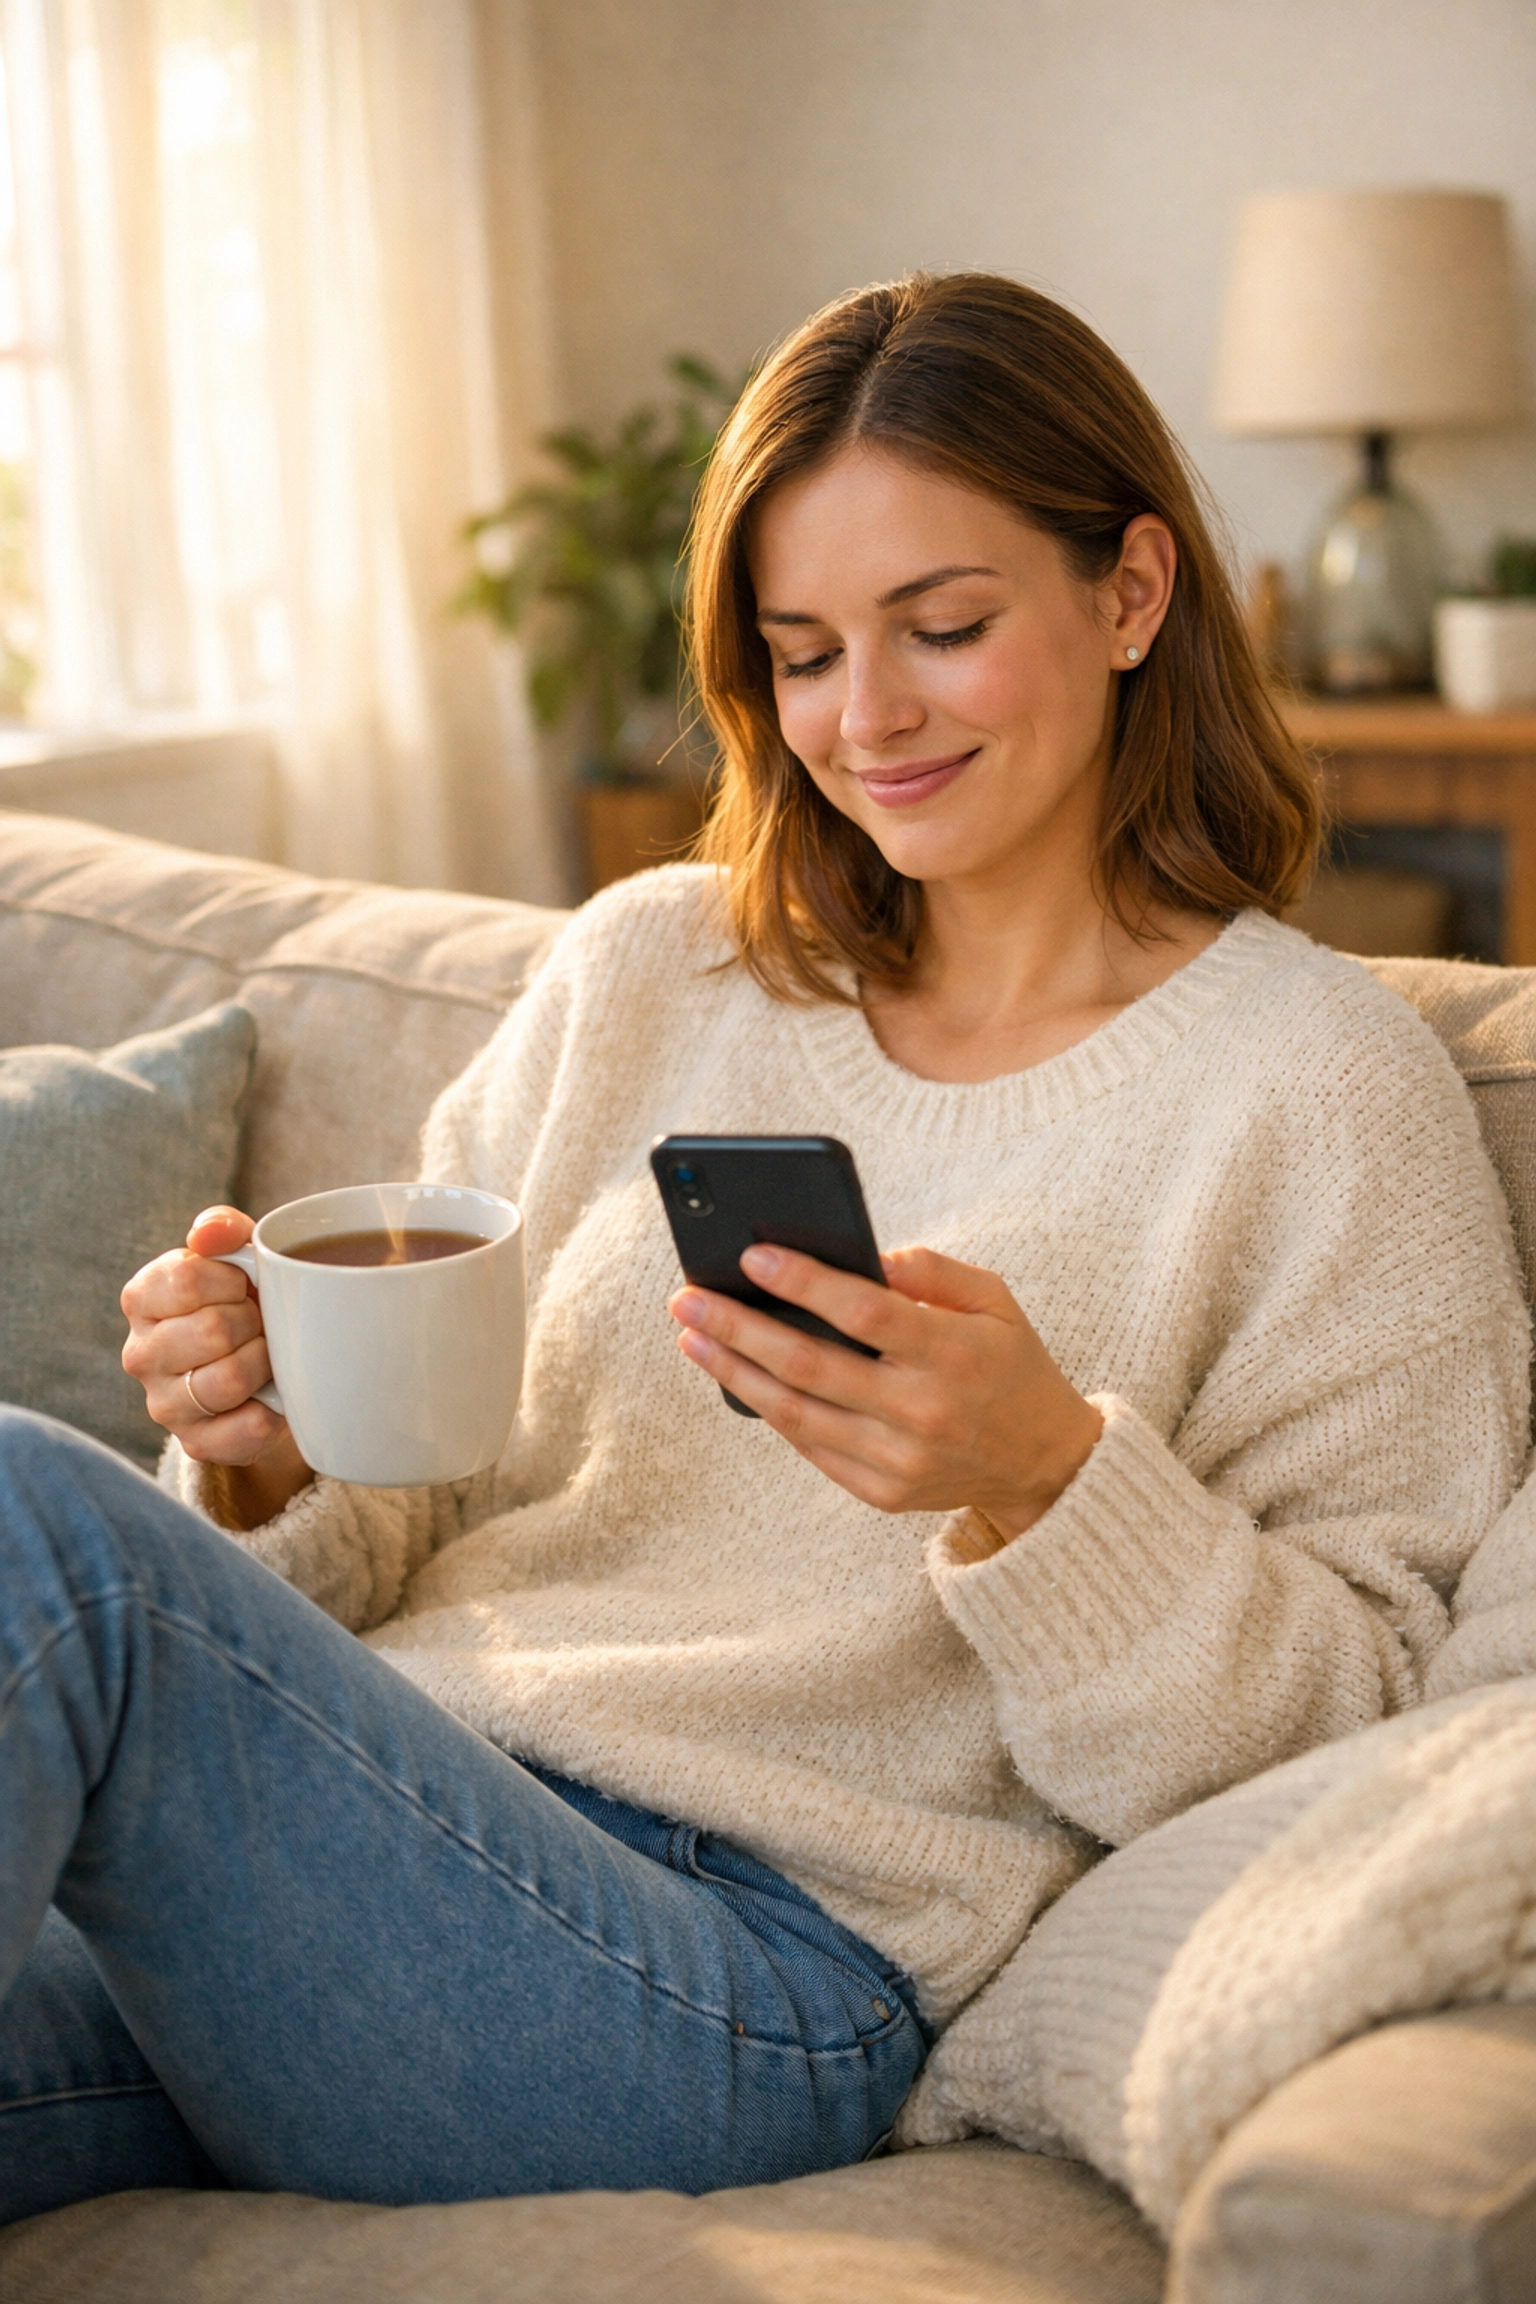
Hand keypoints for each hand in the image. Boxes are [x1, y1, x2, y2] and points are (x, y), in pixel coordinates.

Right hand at [121, 1206, 311, 1527]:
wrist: (261, 1363)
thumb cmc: (244, 1300)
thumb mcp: (237, 1255)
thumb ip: (223, 1229)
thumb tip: (209, 1233)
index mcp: (142, 1298)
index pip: (187, 1280)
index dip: (233, 1280)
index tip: (244, 1285)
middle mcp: (140, 1354)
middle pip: (212, 1331)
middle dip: (254, 1322)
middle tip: (260, 1323)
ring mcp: (163, 1404)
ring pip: (227, 1381)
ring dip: (265, 1362)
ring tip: (267, 1353)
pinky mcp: (196, 1443)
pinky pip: (246, 1429)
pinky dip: (272, 1410)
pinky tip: (271, 1394)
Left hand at [669, 1243, 1102, 1542]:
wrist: (1045, 1464)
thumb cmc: (1009, 1363)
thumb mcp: (995, 1300)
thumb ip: (932, 1270)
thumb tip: (860, 1254)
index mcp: (953, 1354)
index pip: (864, 1313)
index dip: (804, 1283)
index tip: (752, 1255)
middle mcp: (922, 1412)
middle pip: (809, 1365)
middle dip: (738, 1327)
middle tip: (686, 1296)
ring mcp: (898, 1460)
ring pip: (794, 1412)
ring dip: (732, 1371)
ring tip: (691, 1335)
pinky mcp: (881, 1492)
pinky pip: (808, 1445)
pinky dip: (767, 1407)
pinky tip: (735, 1375)